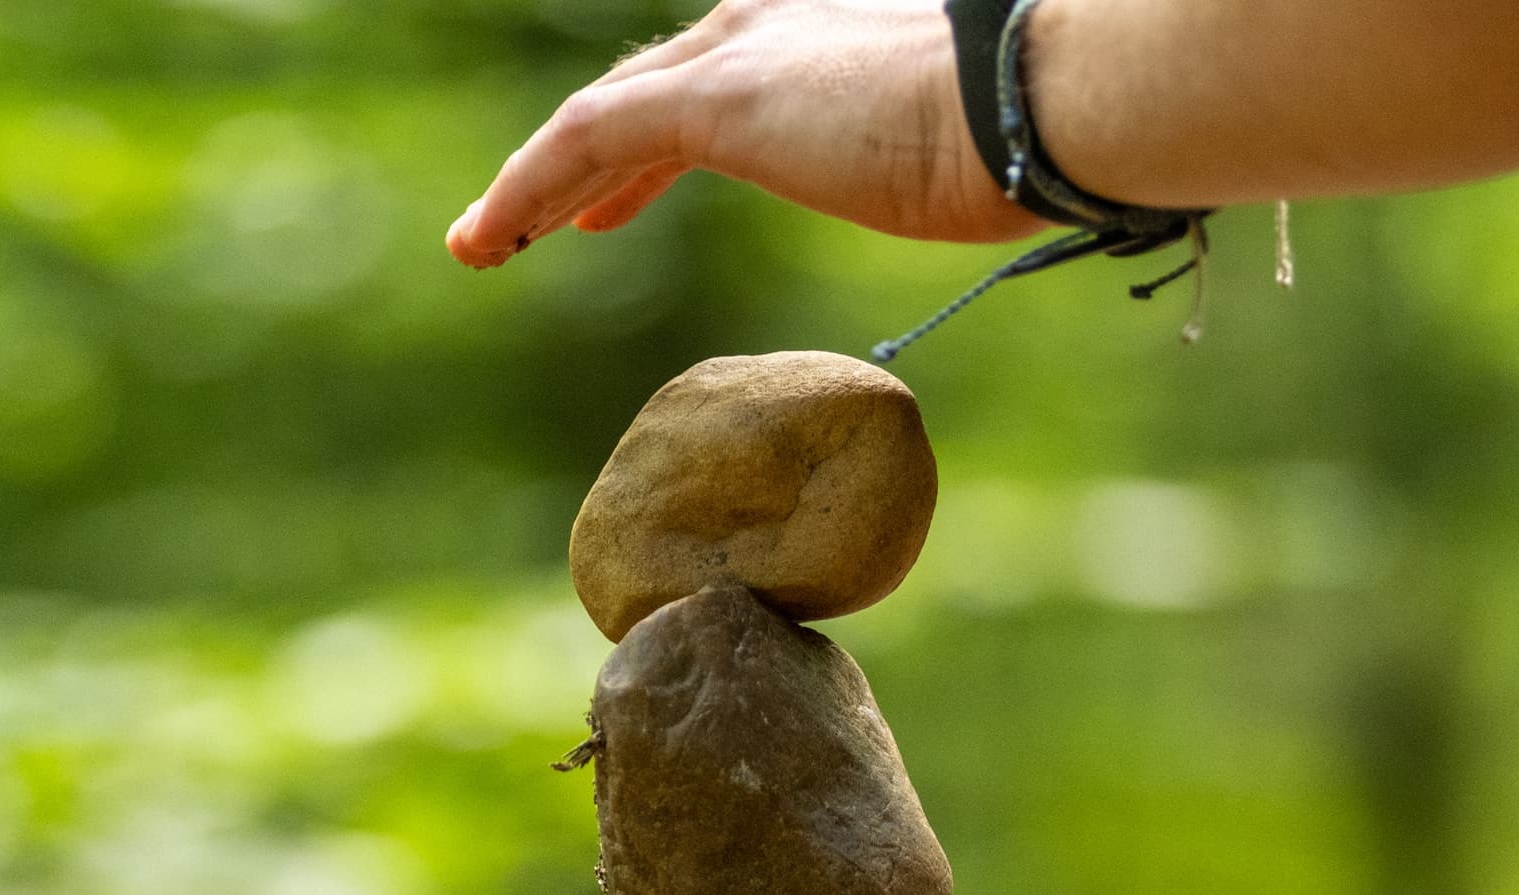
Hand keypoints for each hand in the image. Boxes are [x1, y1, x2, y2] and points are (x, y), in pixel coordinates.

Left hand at [446, 0, 1040, 269]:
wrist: (1039, 102)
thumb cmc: (1035, 141)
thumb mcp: (971, 156)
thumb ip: (942, 169)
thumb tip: (994, 201)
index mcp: (823, 35)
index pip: (708, 79)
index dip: (647, 149)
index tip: (608, 207)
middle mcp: (768, 25)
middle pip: (643, 95)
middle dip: (583, 166)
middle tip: (535, 225)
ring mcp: (735, 54)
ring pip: (597, 122)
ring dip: (530, 184)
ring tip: (478, 245)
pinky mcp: (711, 98)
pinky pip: (584, 140)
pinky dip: (523, 188)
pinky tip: (486, 239)